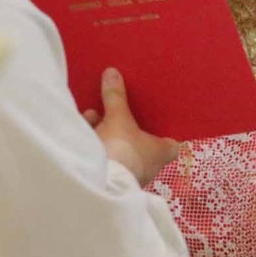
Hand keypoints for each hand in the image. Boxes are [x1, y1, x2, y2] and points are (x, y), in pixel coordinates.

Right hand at [85, 67, 178, 185]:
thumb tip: (112, 71)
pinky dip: (95, 143)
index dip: (167, 130)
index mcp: (161, 152)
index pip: (172, 143)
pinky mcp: (110, 179)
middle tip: (116, 108)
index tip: (159, 116)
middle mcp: (149, 166)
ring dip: (106, 131)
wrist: (98, 184)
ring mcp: (129, 174)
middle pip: (140, 141)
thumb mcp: (118, 118)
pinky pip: (105, 156)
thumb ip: (116, 97)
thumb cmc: (122, 149)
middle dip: (125, 125)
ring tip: (92, 114)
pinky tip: (83, 127)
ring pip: (120, 148)